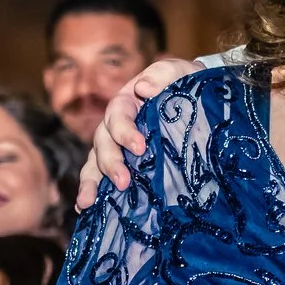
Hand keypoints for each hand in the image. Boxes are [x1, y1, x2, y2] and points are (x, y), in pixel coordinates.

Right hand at [77, 57, 200, 207]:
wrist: (197, 101)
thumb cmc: (186, 86)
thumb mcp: (180, 73)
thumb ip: (163, 75)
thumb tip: (144, 87)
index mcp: (128, 101)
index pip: (118, 114)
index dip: (124, 131)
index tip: (140, 147)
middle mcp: (116, 125)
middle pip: (102, 142)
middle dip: (110, 162)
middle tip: (123, 181)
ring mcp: (116, 146)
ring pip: (95, 163)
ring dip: (91, 182)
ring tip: (87, 202)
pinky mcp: (123, 165)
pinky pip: (101, 178)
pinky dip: (93, 192)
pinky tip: (87, 211)